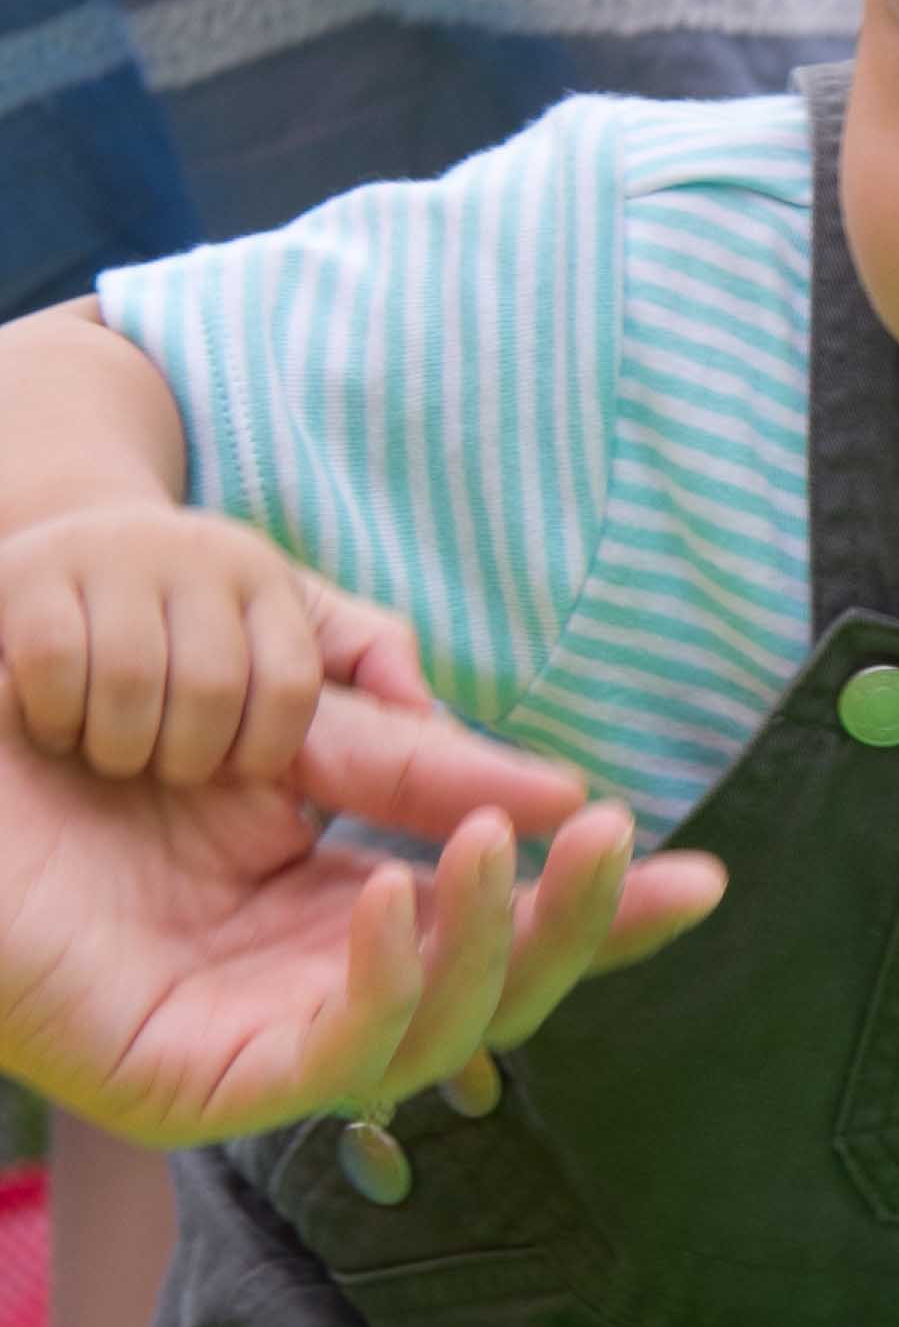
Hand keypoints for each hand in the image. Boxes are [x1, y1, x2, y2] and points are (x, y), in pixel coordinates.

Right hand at [0, 501, 421, 785]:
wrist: (60, 565)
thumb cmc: (185, 628)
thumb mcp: (277, 637)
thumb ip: (363, 665)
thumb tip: (431, 708)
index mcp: (265, 582)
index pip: (293, 687)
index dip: (263, 748)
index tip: (237, 771)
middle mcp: (200, 554)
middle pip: (214, 692)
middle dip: (188, 755)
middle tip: (164, 759)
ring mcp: (114, 559)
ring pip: (137, 684)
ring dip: (121, 743)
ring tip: (111, 742)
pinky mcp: (32, 575)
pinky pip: (61, 667)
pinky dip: (59, 716)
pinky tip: (56, 720)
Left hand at [0, 671, 725, 1144]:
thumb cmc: (92, 699)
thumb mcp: (283, 703)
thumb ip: (406, 755)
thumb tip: (567, 796)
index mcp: (335, 916)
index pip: (500, 936)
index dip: (601, 916)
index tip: (697, 873)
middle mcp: (301, 992)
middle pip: (488, 999)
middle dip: (571, 931)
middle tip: (616, 842)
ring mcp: (244, 1047)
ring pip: (424, 1043)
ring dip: (484, 944)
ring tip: (499, 842)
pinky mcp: (179, 1086)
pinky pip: (319, 1064)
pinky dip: (380, 986)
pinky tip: (395, 897)